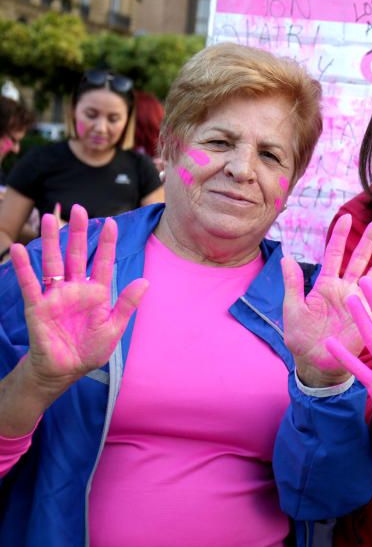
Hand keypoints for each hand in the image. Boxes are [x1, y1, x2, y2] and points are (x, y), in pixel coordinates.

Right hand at [9, 205, 147, 393]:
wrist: (66, 370)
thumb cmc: (90, 349)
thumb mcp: (114, 328)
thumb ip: (127, 304)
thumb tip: (145, 281)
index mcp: (97, 292)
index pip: (103, 262)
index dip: (106, 243)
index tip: (111, 222)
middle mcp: (75, 289)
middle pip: (76, 254)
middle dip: (78, 232)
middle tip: (78, 208)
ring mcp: (55, 295)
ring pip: (53, 262)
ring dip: (51, 240)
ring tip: (50, 217)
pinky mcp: (38, 306)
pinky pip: (30, 283)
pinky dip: (24, 267)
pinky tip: (19, 249)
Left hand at [282, 214, 371, 386]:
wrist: (314, 362)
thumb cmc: (301, 336)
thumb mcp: (292, 308)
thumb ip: (293, 284)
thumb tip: (286, 257)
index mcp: (326, 285)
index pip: (334, 255)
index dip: (340, 237)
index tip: (347, 218)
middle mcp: (346, 289)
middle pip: (360, 259)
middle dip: (370, 240)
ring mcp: (360, 302)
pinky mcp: (370, 318)